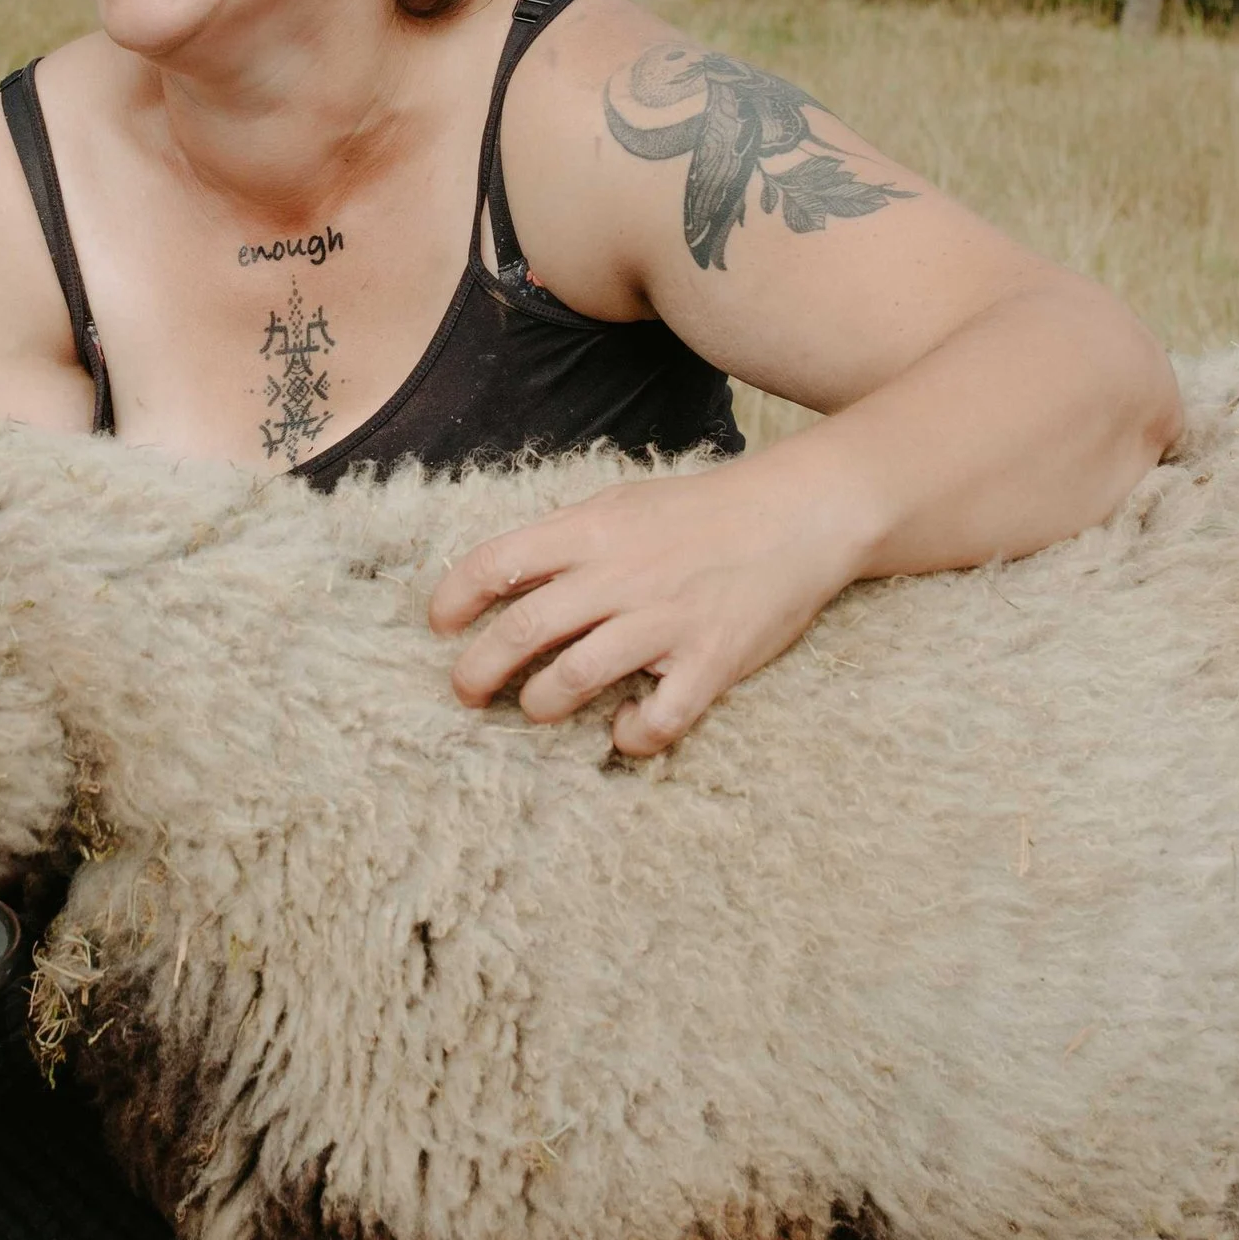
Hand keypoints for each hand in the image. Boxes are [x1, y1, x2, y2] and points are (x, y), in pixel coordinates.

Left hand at [427, 448, 873, 757]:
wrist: (799, 513)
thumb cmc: (705, 512)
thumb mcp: (624, 504)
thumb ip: (568, 538)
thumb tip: (507, 573)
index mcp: (592, 531)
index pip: (497, 561)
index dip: (454, 597)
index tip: (439, 624)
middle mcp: (619, 576)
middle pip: (521, 629)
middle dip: (477, 670)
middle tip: (465, 691)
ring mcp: (664, 620)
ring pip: (573, 678)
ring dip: (541, 702)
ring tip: (539, 706)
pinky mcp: (710, 660)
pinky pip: (659, 718)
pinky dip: (633, 735)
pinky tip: (627, 730)